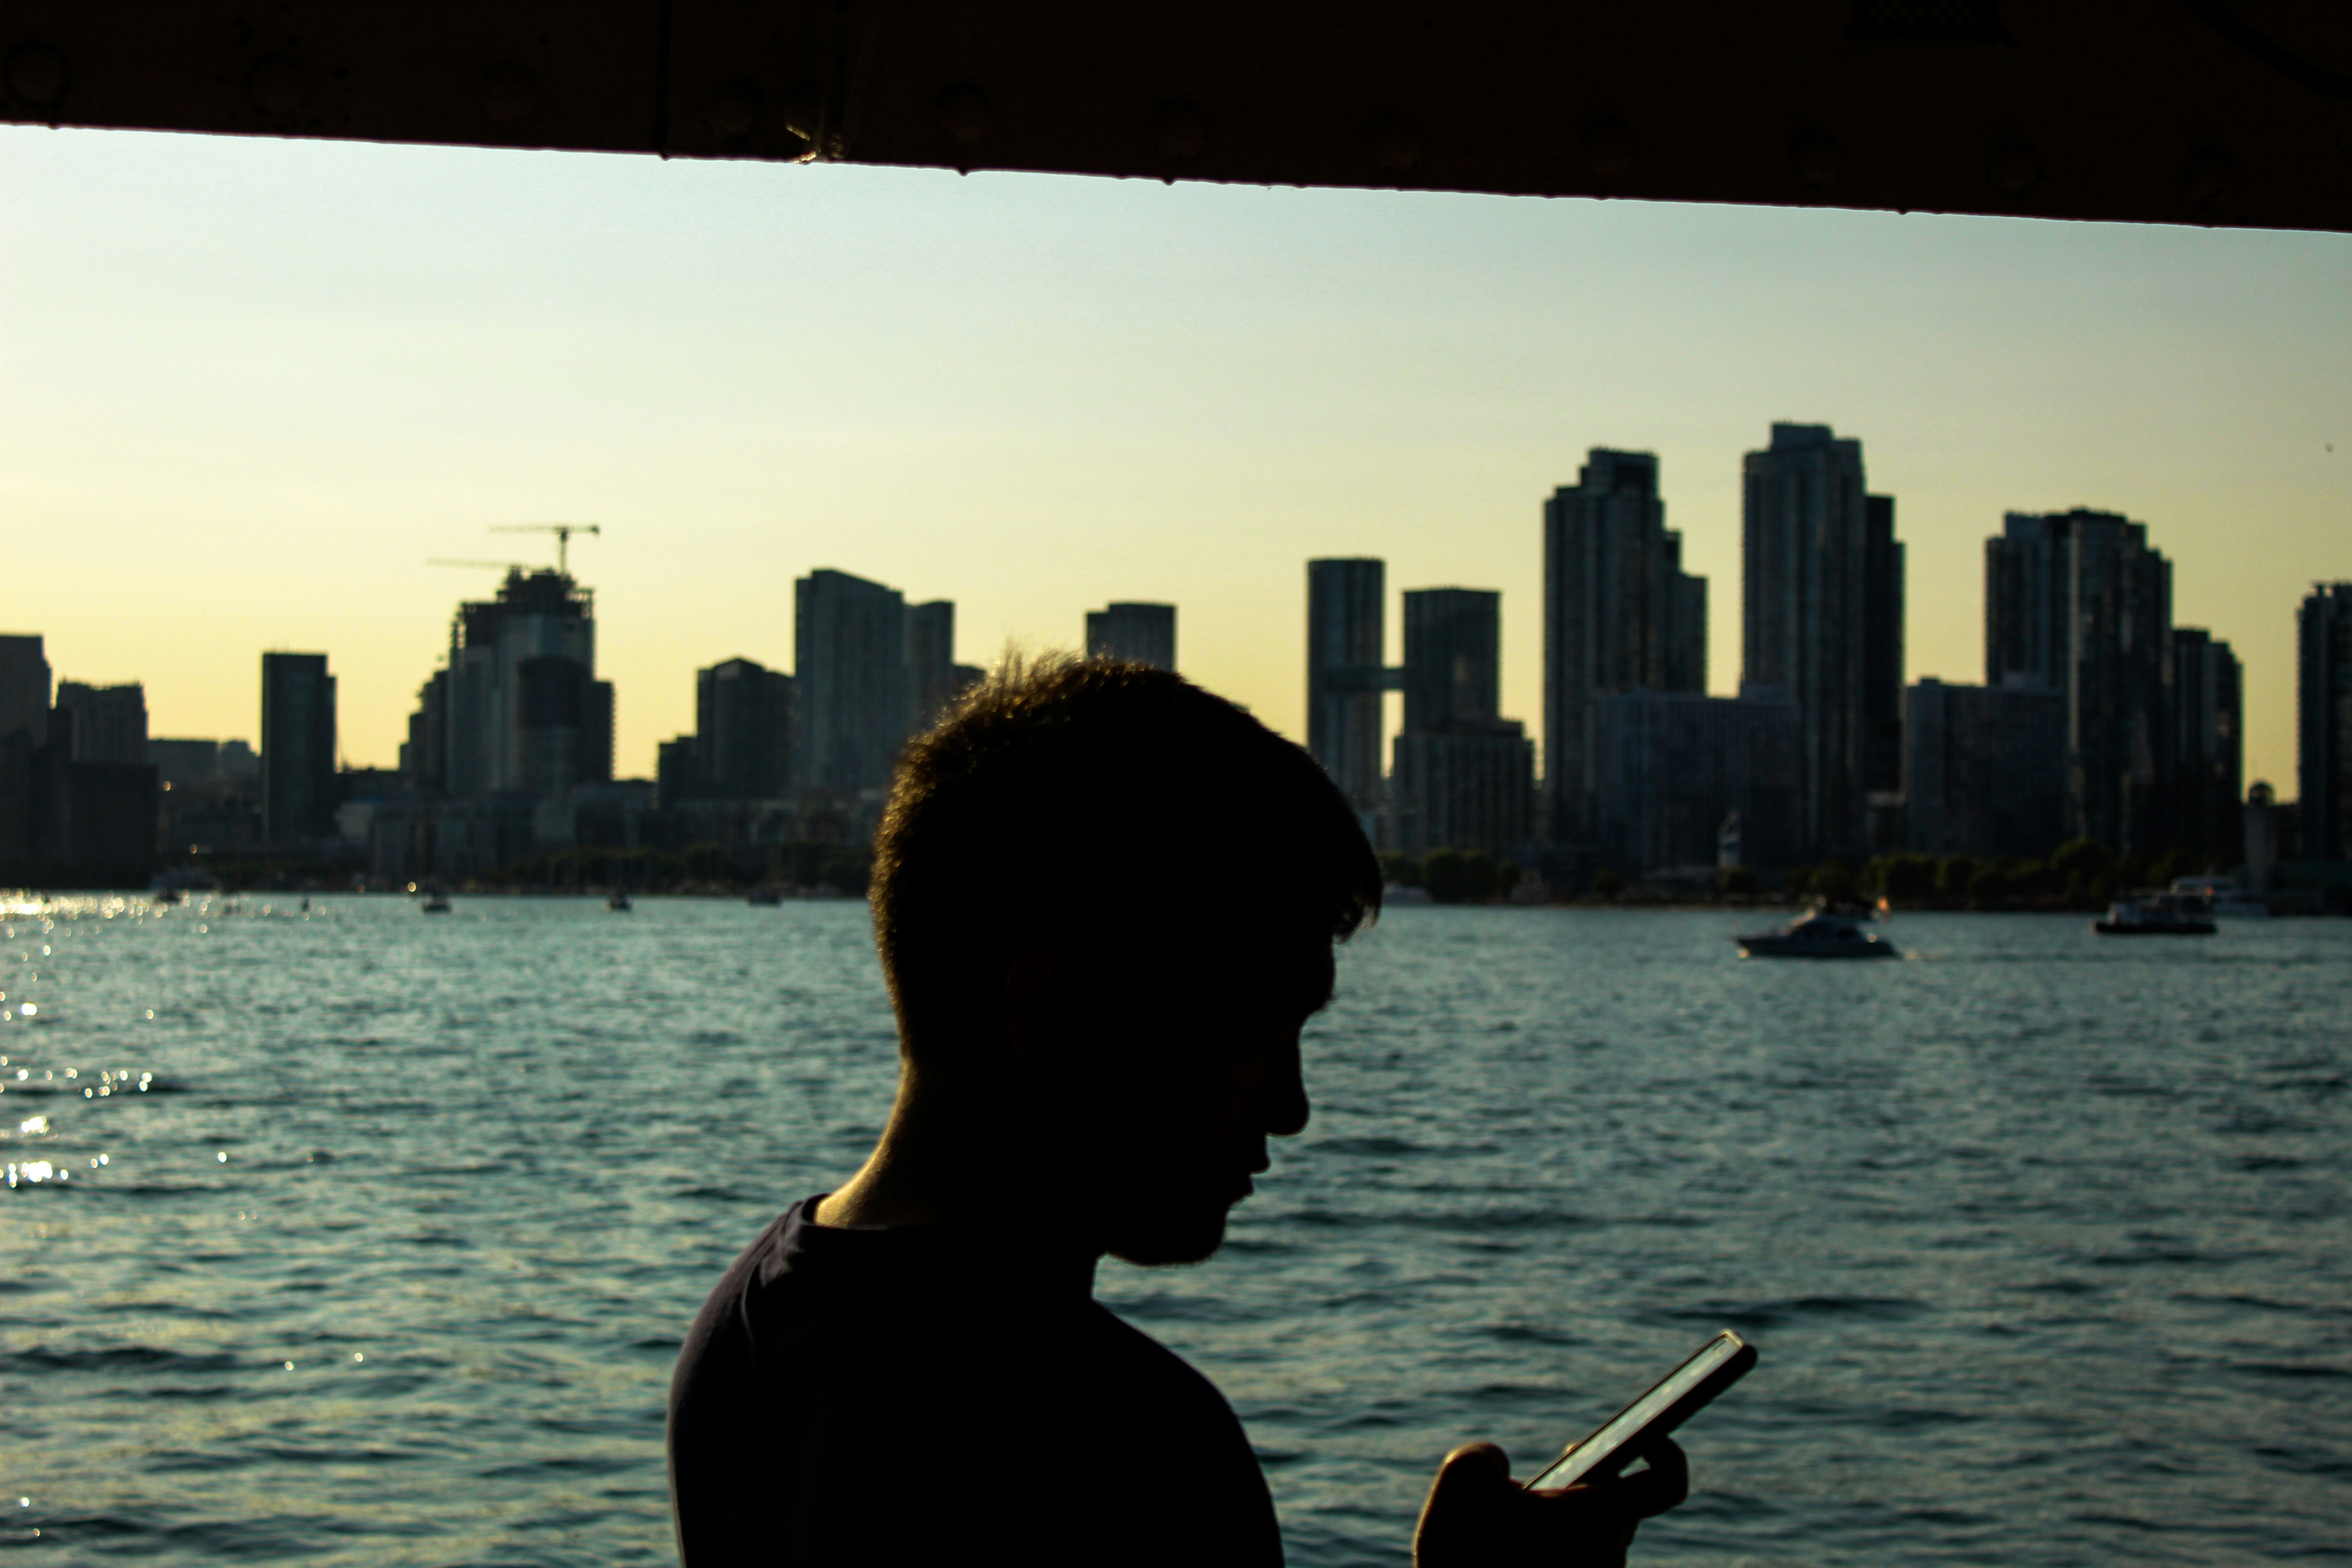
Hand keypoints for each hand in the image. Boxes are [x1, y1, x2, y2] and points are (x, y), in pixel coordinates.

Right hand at [1412, 1440, 1687, 1567]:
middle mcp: (1607, 1558)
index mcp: (1597, 1519)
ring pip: (1594, 1539)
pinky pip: (1577, 1565)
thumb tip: (1501, 1473)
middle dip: (1583, 1489)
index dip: (1666, 1451)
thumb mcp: (1463, 1477)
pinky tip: (1512, 1547)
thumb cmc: (1463, 1551)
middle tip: (1547, 1480)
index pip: (1667, 1482)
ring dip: (1561, 1523)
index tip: (1641, 1437)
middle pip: (1620, 1507)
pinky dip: (1551, 1549)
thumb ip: (1488, 1456)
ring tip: (1513, 1523)